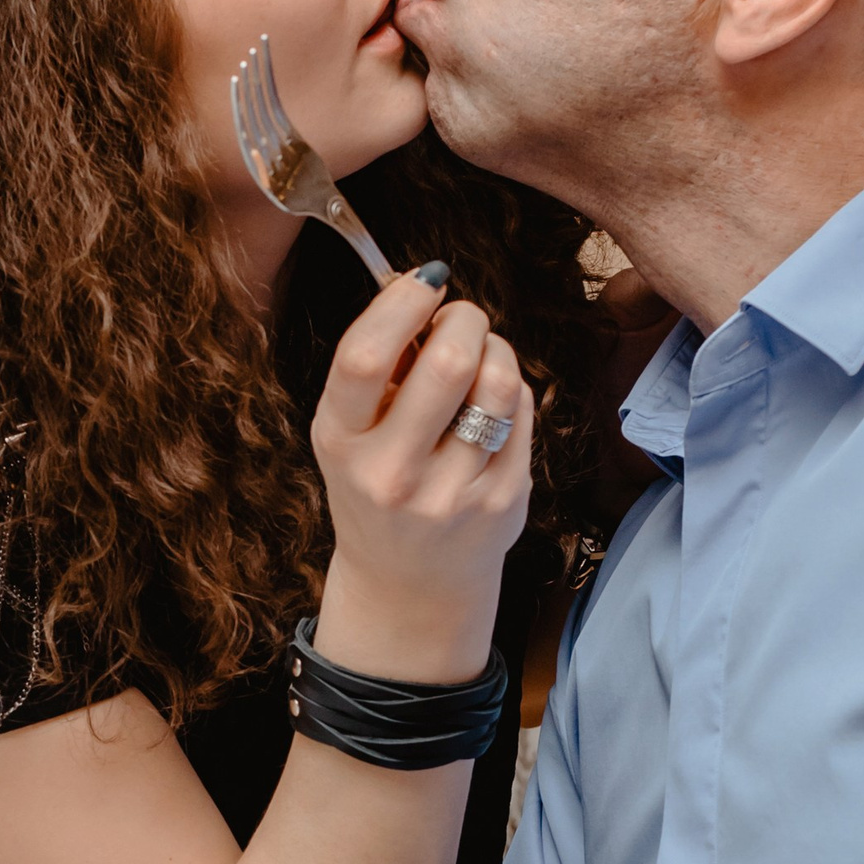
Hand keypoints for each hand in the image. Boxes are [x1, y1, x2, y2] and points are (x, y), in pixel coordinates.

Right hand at [310, 268, 532, 682]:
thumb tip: (426, 288)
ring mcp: (451, 494)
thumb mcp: (349, 434)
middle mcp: (391, 474)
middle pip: (448, 363)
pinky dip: (514, 391)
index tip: (426, 280)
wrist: (408, 583)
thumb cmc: (376, 485)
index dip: (401, 303)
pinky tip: (494, 403)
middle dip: (465, 319)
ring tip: (482, 355)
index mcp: (340, 443)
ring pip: (499, 384)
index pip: (363, 357)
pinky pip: (524, 413)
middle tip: (462, 318)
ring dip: (497, 349)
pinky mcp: (503, 503)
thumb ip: (376, 368)